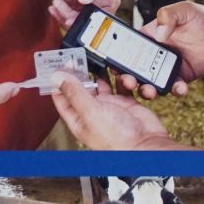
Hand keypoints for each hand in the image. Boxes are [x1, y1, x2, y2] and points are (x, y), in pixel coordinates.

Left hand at [44, 0, 119, 26]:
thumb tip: (86, 0)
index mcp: (110, 1)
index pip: (102, 17)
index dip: (90, 21)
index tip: (75, 16)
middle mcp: (102, 10)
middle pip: (89, 24)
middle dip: (73, 19)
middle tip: (61, 8)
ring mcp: (89, 13)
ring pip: (77, 24)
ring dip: (64, 16)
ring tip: (57, 3)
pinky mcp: (77, 14)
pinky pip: (69, 20)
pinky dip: (59, 16)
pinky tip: (54, 8)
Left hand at [50, 72, 187, 150]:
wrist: (146, 145)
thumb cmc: (117, 139)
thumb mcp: (90, 112)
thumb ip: (74, 92)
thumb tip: (57, 76)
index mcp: (79, 116)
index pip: (62, 95)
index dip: (60, 79)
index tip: (61, 63)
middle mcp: (93, 111)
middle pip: (84, 86)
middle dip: (85, 72)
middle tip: (86, 58)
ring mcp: (111, 106)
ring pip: (106, 83)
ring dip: (110, 76)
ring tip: (114, 71)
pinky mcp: (128, 104)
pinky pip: (126, 87)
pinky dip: (129, 82)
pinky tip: (130, 82)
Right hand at [117, 1, 203, 97]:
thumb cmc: (201, 17)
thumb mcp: (184, 9)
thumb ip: (169, 16)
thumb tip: (159, 34)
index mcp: (147, 36)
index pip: (125, 47)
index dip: (116, 56)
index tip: (112, 64)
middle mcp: (153, 54)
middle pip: (134, 69)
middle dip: (127, 77)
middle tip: (128, 81)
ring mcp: (166, 67)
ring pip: (151, 82)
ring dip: (146, 89)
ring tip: (149, 90)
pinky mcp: (181, 77)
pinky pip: (175, 88)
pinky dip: (175, 90)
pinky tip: (180, 88)